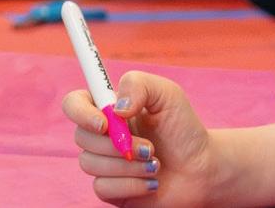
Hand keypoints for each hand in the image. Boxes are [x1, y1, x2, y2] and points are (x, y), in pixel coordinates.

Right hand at [63, 70, 225, 205]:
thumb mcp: (167, 94)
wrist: (201, 169)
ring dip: (128, 166)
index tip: (104, 123)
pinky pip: (102, 188)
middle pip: (80, 137)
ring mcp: (104, 163)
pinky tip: (151, 183)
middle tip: (150, 148)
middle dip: (115, 145)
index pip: (73, 104)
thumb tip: (115, 109)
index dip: (80, 113)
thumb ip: (139, 85)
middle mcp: (101, 135)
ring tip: (156, 165)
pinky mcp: (111, 189)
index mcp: (107, 109)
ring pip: (90, 164)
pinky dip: (131, 185)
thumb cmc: (183, 128)